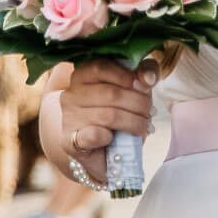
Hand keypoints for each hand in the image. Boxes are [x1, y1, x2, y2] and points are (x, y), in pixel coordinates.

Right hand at [58, 59, 156, 180]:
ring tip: (142, 127)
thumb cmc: (121, 111)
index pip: (102, 66)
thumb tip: (148, 79)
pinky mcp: (70, 141)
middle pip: (110, 93)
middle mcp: (71, 94)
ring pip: (108, 116)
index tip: (145, 89)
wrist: (105, 150)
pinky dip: (111, 137)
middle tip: (149, 114)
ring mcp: (69, 118)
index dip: (128, 76)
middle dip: (138, 104)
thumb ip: (145, 73)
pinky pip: (94, 135)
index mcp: (83, 74)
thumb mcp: (135, 87)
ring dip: (133, 123)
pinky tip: (114, 138)